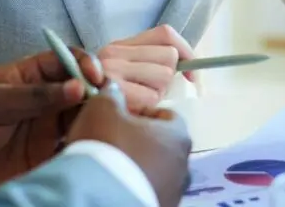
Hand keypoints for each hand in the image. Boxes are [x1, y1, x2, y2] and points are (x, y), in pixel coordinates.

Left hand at [0, 47, 100, 198]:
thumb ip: (34, 95)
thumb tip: (77, 87)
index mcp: (32, 75)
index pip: (66, 61)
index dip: (84, 64)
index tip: (95, 76)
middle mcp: (47, 99)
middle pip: (83, 88)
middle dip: (97, 92)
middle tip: (105, 103)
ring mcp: (49, 126)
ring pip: (85, 116)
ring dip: (95, 119)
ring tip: (97, 126)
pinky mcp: (49, 152)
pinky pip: (75, 146)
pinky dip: (86, 145)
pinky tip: (88, 147)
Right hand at [67, 82, 191, 206]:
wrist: (101, 198)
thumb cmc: (108, 146)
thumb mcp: (102, 109)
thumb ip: (111, 94)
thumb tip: (113, 88)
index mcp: (177, 136)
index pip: (168, 116)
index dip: (144, 113)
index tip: (123, 116)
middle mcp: (183, 165)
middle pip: (163, 146)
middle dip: (141, 142)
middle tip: (114, 141)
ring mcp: (174, 192)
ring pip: (157, 172)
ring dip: (139, 167)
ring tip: (111, 168)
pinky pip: (149, 192)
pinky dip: (135, 188)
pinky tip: (114, 187)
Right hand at [98, 24, 195, 110]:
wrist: (79, 128)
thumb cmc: (109, 103)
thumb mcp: (126, 75)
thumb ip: (150, 62)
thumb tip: (189, 67)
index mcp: (119, 46)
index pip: (165, 34)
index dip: (185, 51)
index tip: (190, 75)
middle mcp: (113, 53)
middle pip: (169, 55)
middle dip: (167, 78)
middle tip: (149, 93)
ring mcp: (111, 71)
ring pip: (164, 75)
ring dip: (158, 93)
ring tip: (140, 103)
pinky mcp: (113, 91)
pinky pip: (152, 97)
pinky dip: (148, 108)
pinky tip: (135, 113)